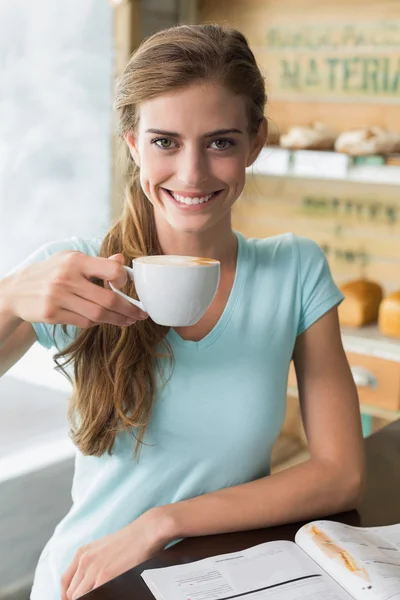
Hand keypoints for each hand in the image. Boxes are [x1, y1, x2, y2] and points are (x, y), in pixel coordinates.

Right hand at [2, 251, 147, 327]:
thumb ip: (97, 262)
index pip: (110, 270)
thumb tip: (121, 259)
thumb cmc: (51, 273)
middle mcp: (67, 278)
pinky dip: (96, 322)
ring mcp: (58, 297)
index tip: (127, 286)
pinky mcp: (52, 314)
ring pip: (98, 314)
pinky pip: (84, 322)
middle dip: (129, 309)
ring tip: (128, 321)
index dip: (123, 280)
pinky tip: (103, 320)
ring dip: (117, 320)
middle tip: (140, 314)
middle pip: (108, 299)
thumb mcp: (70, 260)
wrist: (17, 290)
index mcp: (76, 260)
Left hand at [61, 509, 172, 599]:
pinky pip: (93, 596)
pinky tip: (108, 592)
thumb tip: (87, 582)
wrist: (145, 531)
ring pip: (79, 596)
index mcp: (82, 553)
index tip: (74, 599)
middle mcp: (84, 561)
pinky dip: (97, 597)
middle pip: (71, 592)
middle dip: (78, 599)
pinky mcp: (105, 577)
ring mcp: (93, 570)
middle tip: (90, 597)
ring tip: (102, 593)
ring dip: (86, 598)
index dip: (68, 595)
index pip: (65, 582)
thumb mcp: (104, 549)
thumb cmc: (130, 541)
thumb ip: (92, 564)